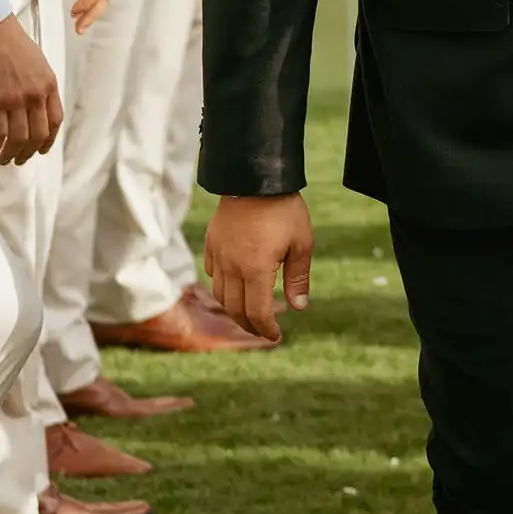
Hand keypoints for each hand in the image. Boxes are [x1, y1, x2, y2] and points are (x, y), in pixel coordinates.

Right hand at [0, 14, 62, 164]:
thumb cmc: (10, 42)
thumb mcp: (37, 63)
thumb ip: (39, 85)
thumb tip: (35, 106)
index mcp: (49, 85)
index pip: (55, 121)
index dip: (48, 140)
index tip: (40, 149)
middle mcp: (36, 95)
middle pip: (38, 134)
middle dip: (28, 152)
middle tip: (19, 160)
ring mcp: (16, 99)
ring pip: (18, 138)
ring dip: (11, 154)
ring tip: (3, 160)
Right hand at [203, 193, 312, 340]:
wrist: (256, 177)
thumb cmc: (284, 209)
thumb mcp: (301, 243)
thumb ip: (298, 278)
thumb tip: (299, 307)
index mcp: (256, 269)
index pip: (257, 312)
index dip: (266, 329)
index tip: (276, 336)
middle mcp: (232, 266)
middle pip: (235, 309)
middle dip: (250, 325)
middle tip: (263, 330)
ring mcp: (218, 254)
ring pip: (219, 294)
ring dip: (233, 308)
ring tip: (248, 313)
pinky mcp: (212, 242)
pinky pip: (211, 273)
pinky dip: (221, 286)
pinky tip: (234, 285)